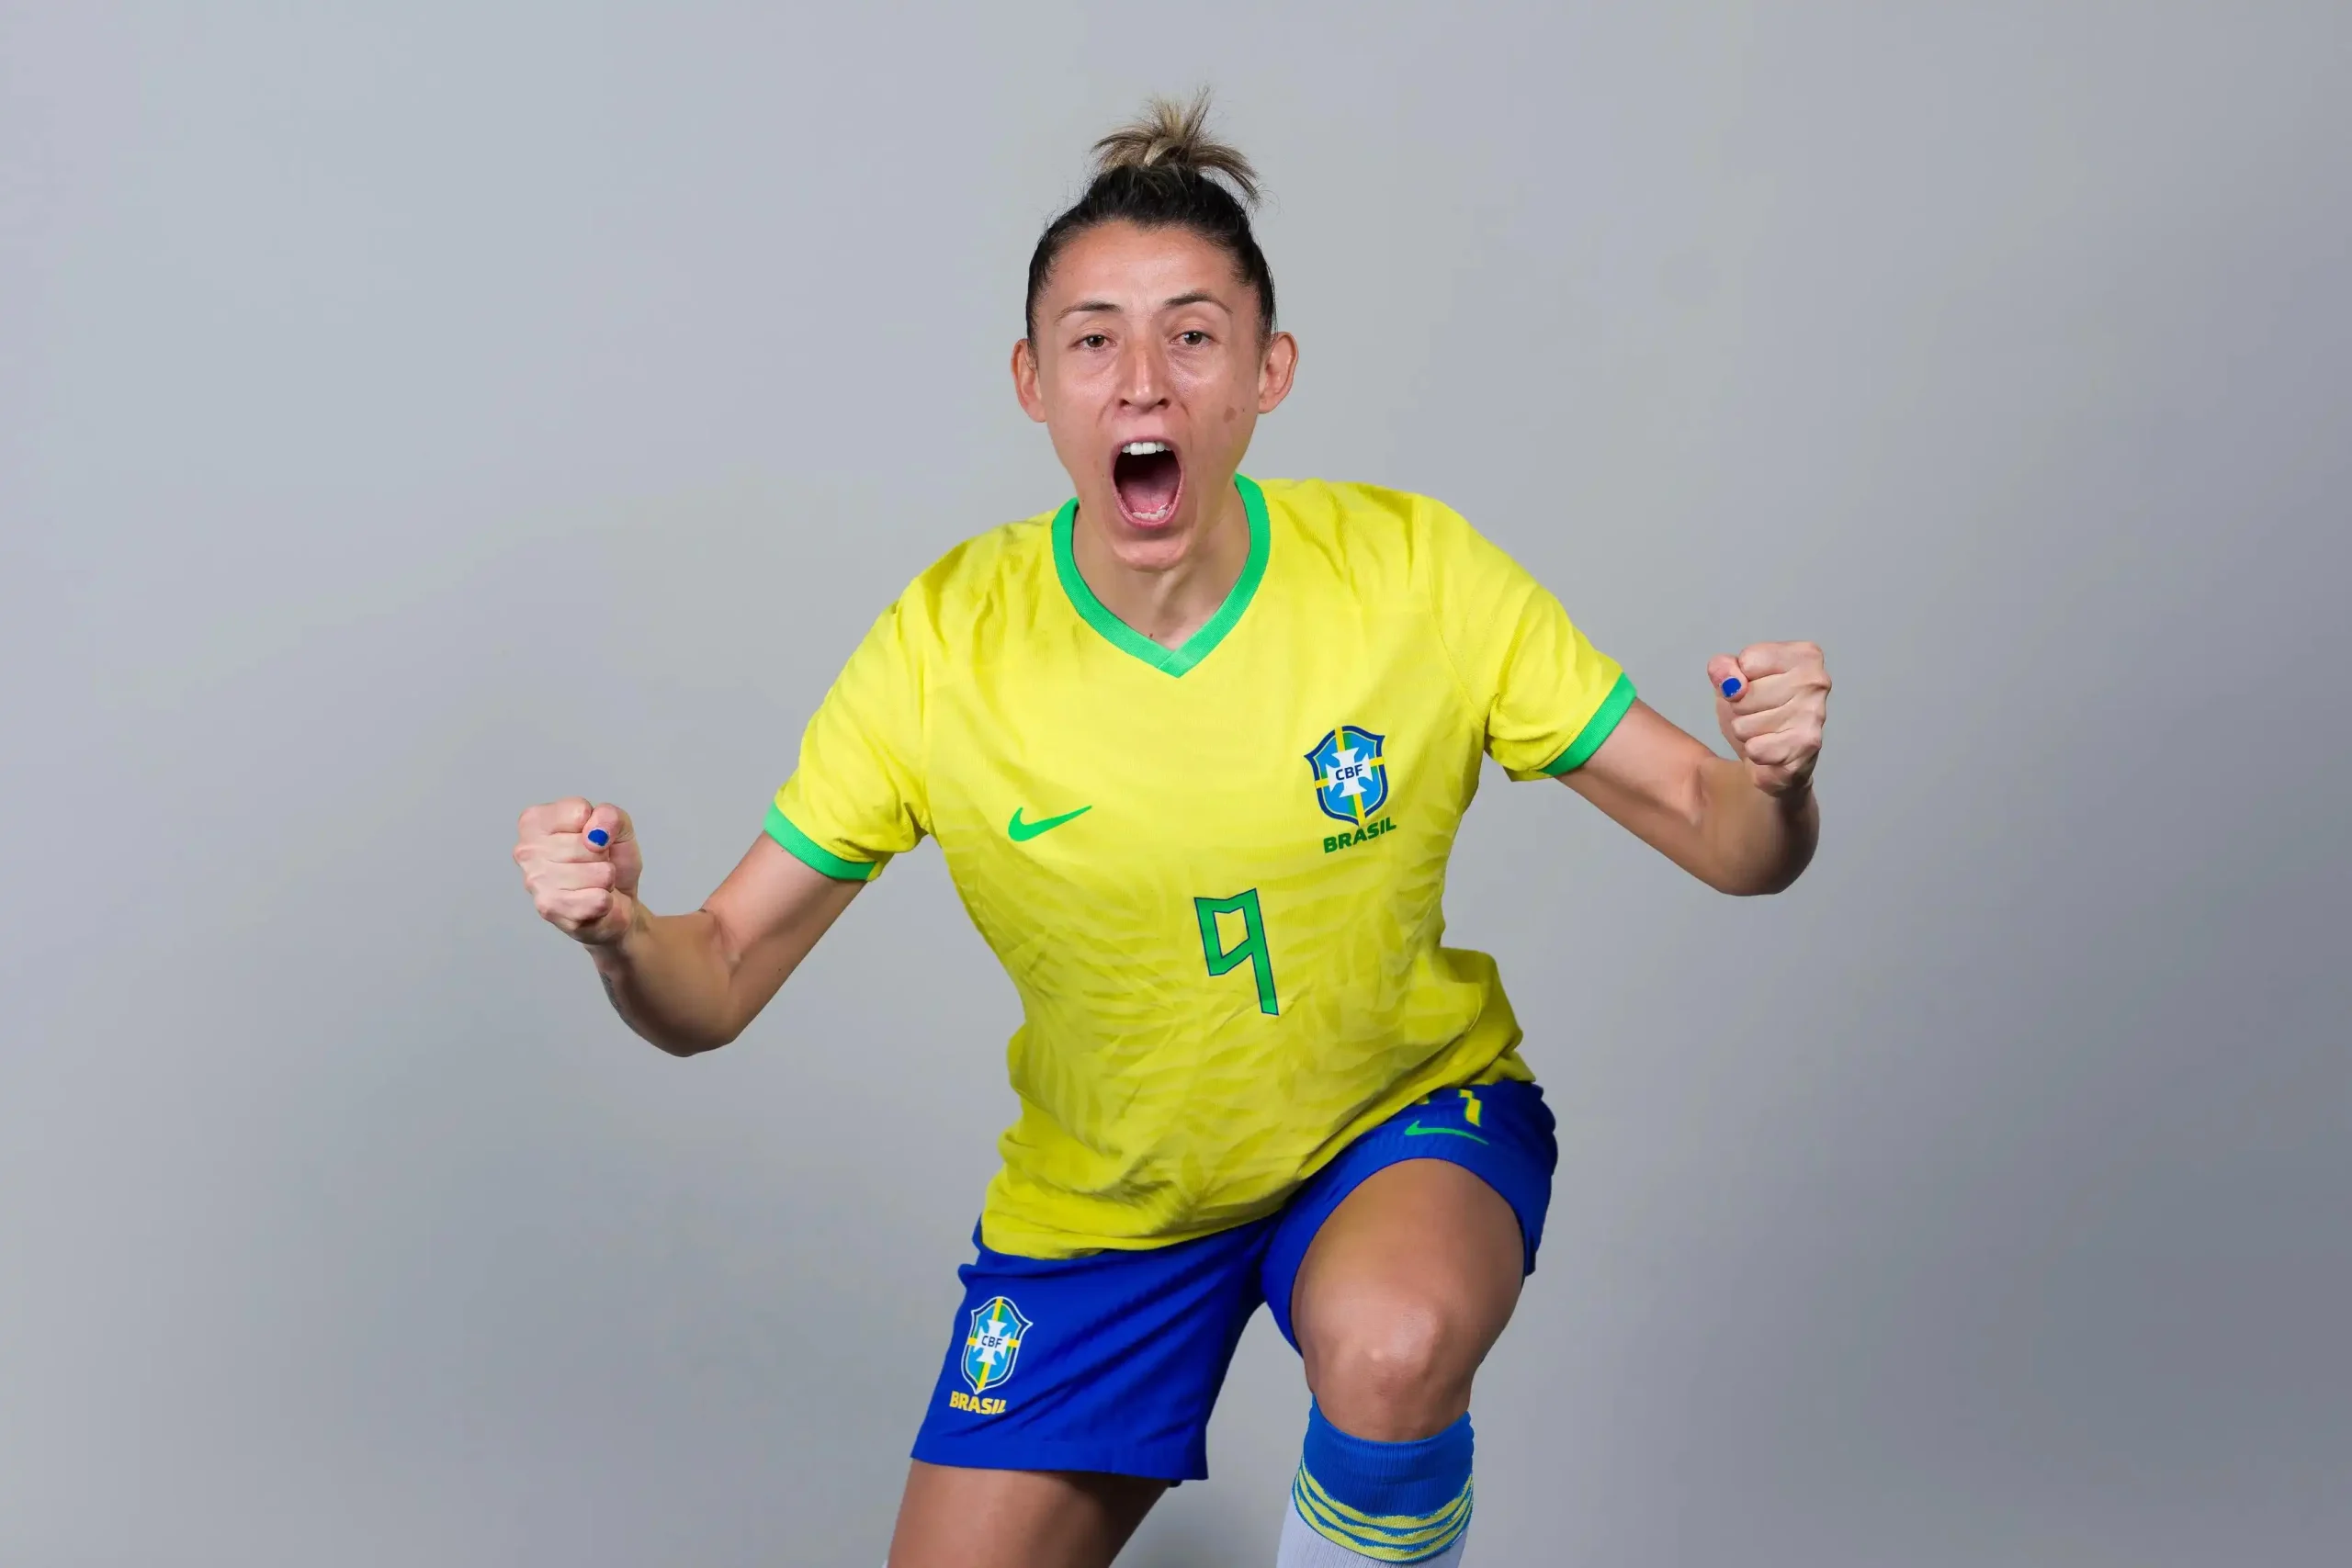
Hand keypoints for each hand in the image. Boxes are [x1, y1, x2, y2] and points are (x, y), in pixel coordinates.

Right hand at [514, 798, 643, 945]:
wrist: (617, 900)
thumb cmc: (610, 860)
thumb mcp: (618, 826)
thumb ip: (610, 816)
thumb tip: (595, 834)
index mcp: (536, 821)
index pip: (579, 812)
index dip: (598, 826)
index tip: (592, 837)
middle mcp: (527, 850)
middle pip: (587, 845)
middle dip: (602, 855)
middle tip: (593, 863)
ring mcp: (535, 881)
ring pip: (598, 873)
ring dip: (605, 879)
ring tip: (593, 881)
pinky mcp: (550, 909)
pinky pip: (598, 899)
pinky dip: (605, 900)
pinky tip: (591, 899)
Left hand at [1710, 643, 1830, 797]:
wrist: (1775, 758)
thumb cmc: (1757, 710)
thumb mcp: (1731, 680)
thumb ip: (1722, 668)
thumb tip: (1731, 683)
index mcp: (1803, 655)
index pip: (1747, 660)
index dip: (1738, 678)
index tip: (1753, 686)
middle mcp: (1816, 681)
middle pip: (1744, 693)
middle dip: (1739, 707)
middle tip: (1758, 712)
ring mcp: (1814, 714)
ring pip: (1745, 723)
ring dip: (1746, 730)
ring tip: (1764, 729)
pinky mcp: (1806, 746)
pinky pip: (1755, 748)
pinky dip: (1754, 751)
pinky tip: (1771, 746)